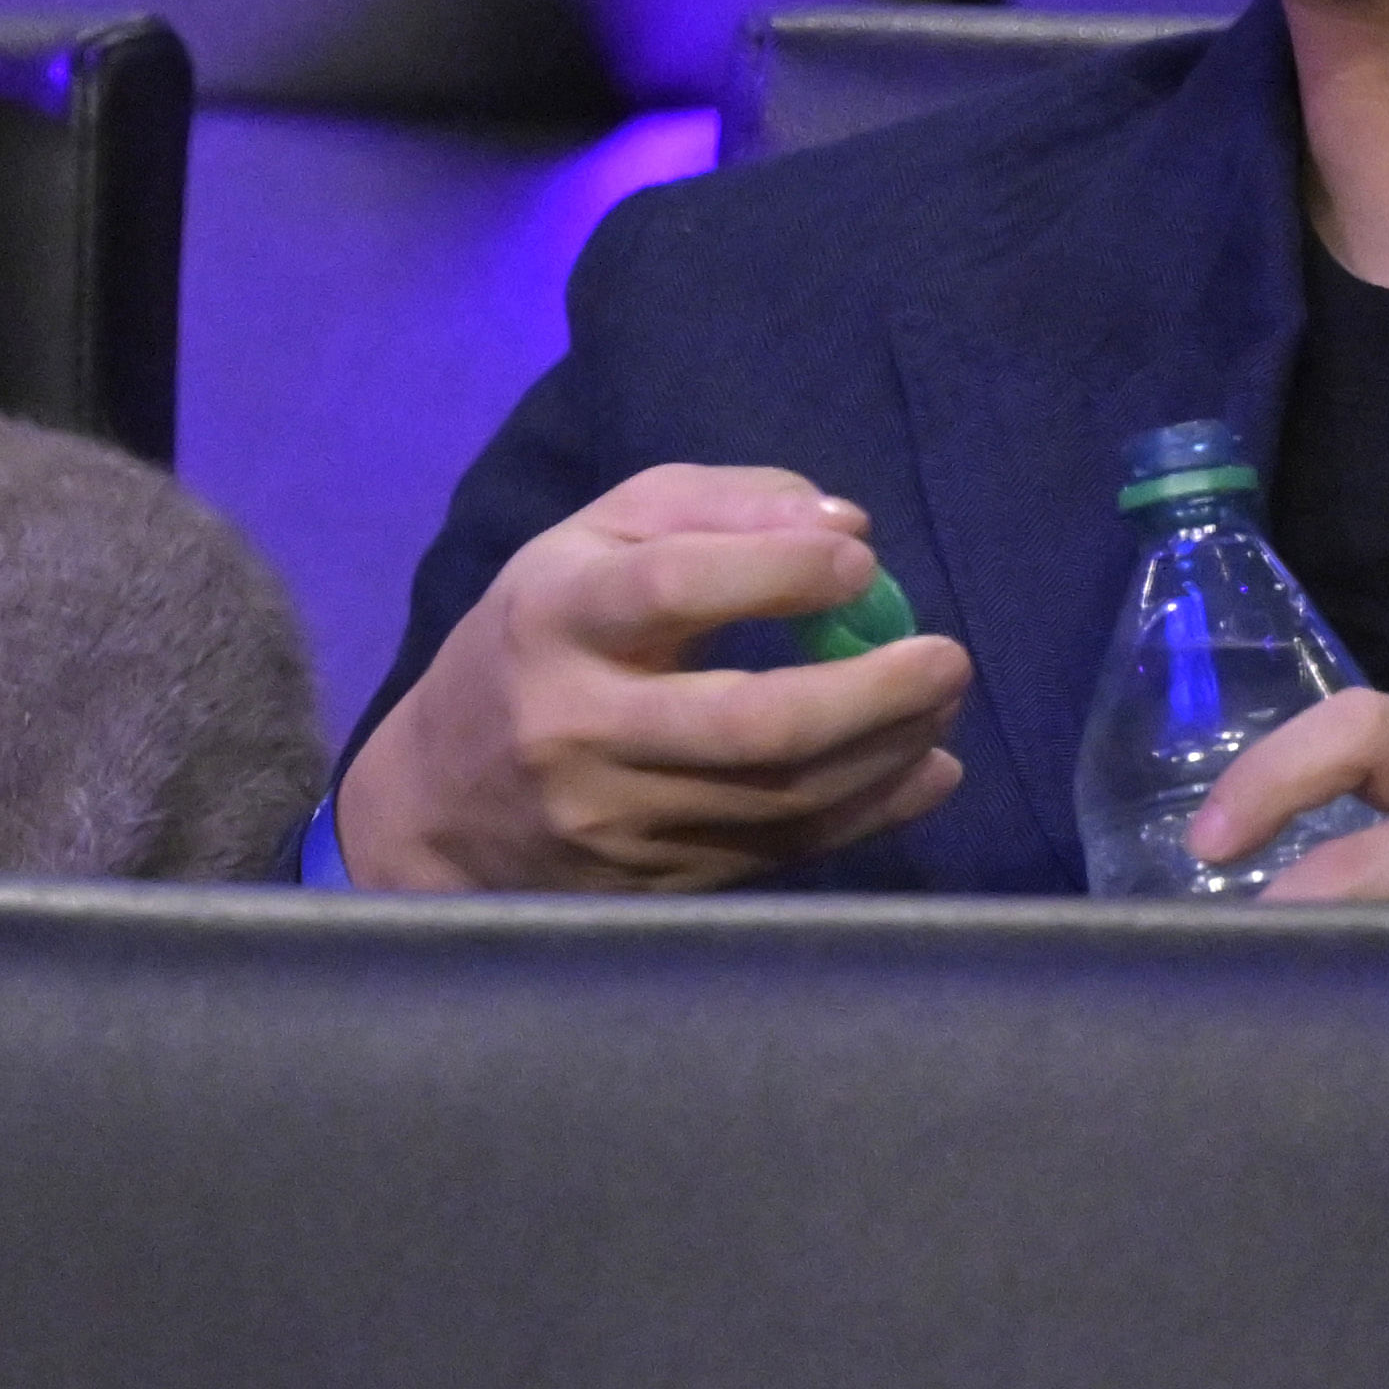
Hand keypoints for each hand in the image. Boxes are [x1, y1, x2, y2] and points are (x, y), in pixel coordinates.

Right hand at [337, 464, 972, 891]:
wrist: (438, 806)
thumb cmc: (538, 640)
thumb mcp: (590, 541)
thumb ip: (711, 505)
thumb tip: (842, 525)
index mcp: (556, 615)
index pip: (674, 587)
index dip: (779, 570)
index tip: (859, 560)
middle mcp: (580, 726)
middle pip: (750, 723)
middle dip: (872, 693)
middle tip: (951, 656)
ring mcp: (617, 819)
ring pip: (782, 798)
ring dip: (888, 751)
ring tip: (942, 703)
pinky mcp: (653, 883)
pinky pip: (784, 852)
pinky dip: (872, 814)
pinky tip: (926, 772)